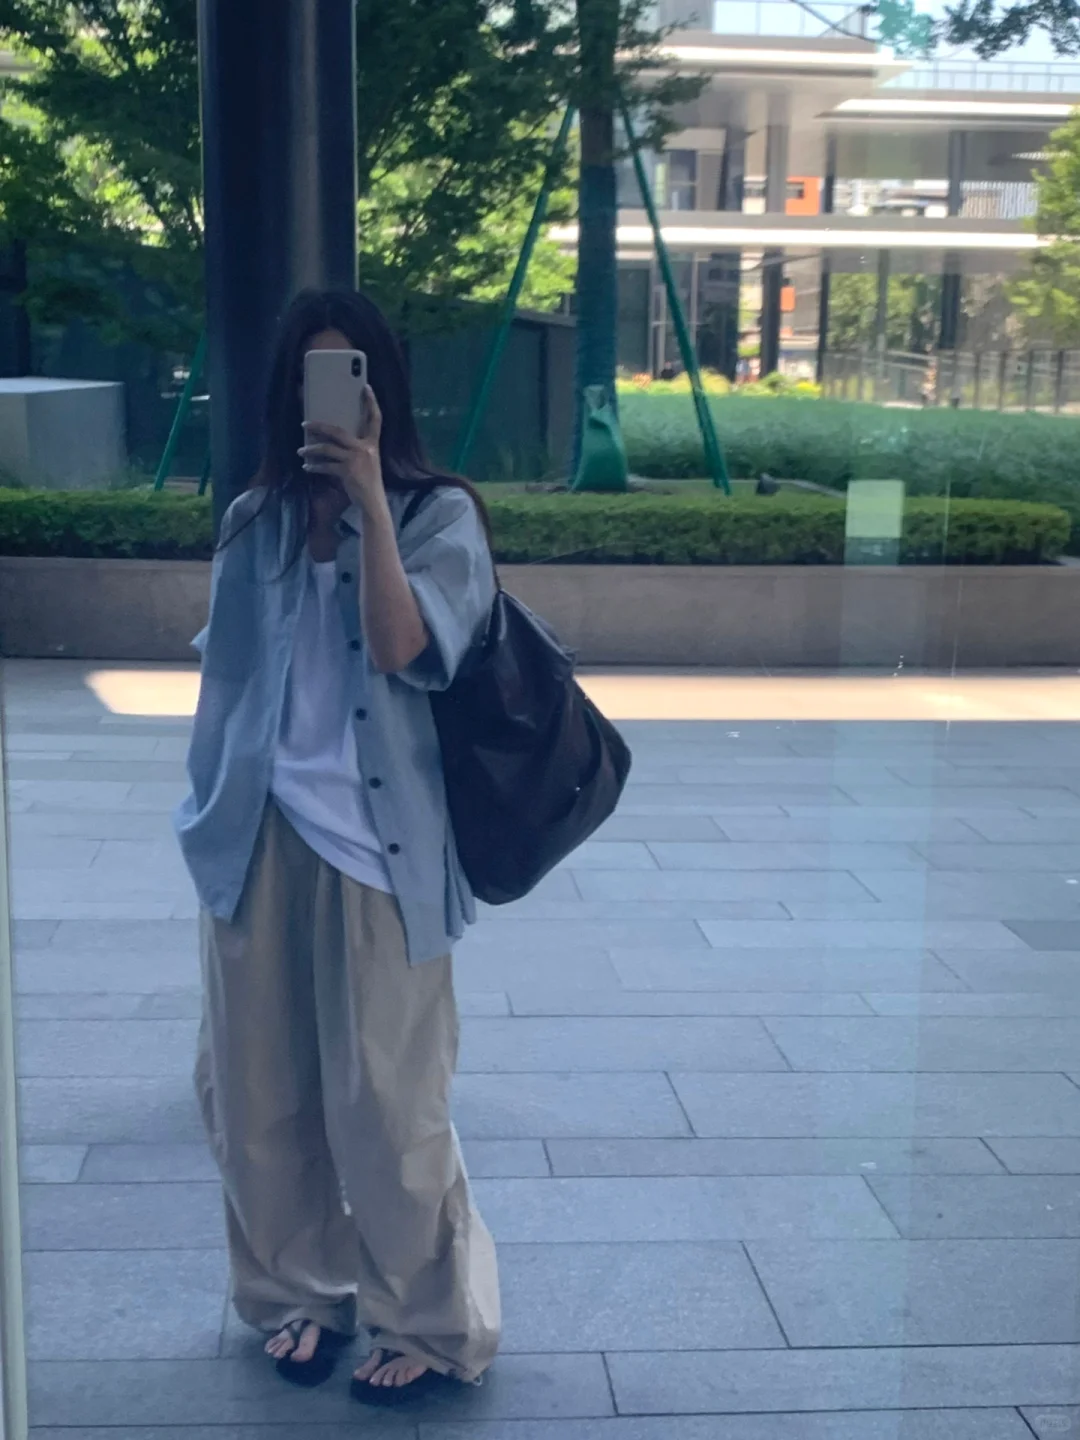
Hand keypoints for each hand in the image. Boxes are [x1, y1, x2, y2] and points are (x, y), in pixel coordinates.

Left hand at [300, 386, 383, 510]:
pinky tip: (306, 467)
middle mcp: (365, 448)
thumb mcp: (367, 461)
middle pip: (338, 431)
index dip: (371, 403)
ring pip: (327, 449)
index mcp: (372, 444)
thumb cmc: (368, 481)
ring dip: (311, 450)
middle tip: (305, 424)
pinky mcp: (347, 471)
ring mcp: (356, 459)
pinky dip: (314, 467)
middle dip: (319, 427)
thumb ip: (356, 449)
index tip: (366, 387)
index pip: (375, 419)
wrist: (373, 501)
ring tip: (301, 451)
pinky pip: (326, 466)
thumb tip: (332, 440)